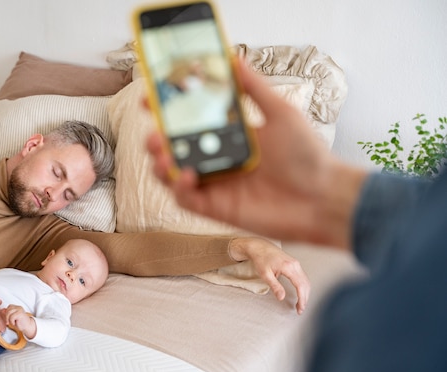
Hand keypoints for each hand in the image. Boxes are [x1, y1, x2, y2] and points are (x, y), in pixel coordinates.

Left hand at [4, 305, 36, 339]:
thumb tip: (2, 310)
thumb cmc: (20, 322)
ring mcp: (19, 310)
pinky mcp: (20, 314)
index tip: (8, 319)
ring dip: (9, 319)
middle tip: (8, 322)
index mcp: (17, 307)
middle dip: (7, 317)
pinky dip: (12, 322)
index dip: (7, 313)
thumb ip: (8, 313)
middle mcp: (18, 307)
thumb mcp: (12, 317)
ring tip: (12, 322)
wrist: (27, 326)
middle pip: (8, 310)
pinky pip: (12, 317)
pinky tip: (15, 323)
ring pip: (9, 313)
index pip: (9, 307)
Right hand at [146, 58, 365, 248]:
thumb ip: (253, 88)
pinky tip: (189, 176)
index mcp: (229, 136)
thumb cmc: (308, 156)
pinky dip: (180, 187)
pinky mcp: (217, 208)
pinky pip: (186, 199)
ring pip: (173, 175)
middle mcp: (218, 160)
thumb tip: (233, 59)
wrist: (323, 197)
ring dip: (161, 164)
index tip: (152, 99)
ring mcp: (216, 184)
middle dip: (156, 141)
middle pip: (174, 149)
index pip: (190, 123)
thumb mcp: (280, 112)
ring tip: (163, 154)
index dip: (167, 112)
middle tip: (154, 133)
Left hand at [229, 237, 309, 313]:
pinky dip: (304, 287)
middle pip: (306, 284)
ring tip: (300, 304)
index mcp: (288, 267)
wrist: (259, 246)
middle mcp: (295, 264)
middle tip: (300, 310)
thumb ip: (274, 286)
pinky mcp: (295, 263)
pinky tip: (300, 293)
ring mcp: (296, 263)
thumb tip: (281, 298)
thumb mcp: (265, 274)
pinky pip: (303, 277)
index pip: (300, 286)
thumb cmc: (260, 259)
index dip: (302, 299)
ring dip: (305, 293)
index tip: (299, 309)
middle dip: (305, 298)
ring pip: (306, 281)